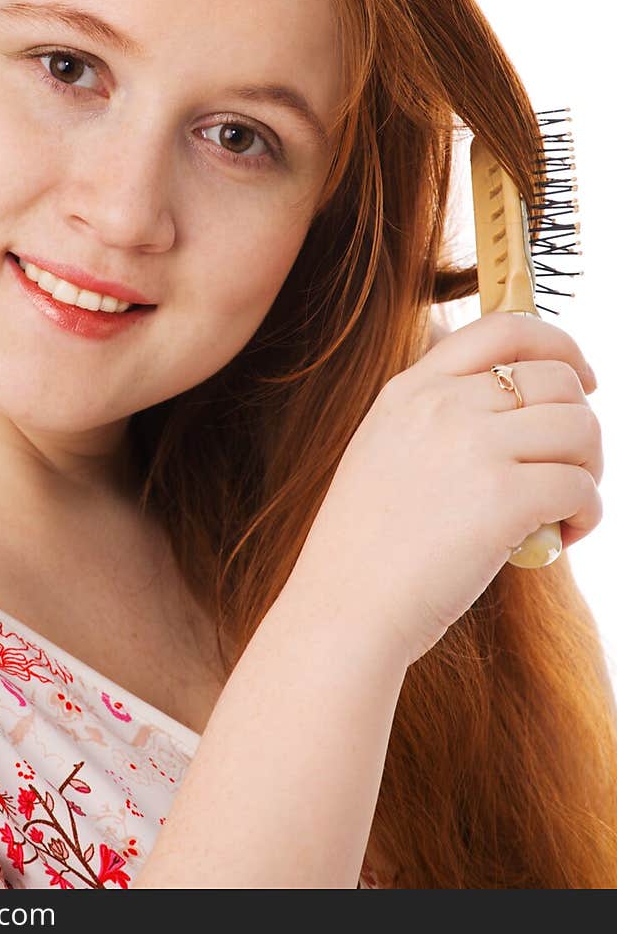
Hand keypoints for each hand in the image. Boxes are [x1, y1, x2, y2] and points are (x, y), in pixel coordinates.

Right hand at [294, 312, 602, 667]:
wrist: (343, 606)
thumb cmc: (365, 546)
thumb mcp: (384, 449)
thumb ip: (437, 417)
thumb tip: (518, 412)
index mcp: (411, 388)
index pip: (504, 327)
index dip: (559, 345)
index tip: (578, 379)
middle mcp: (443, 404)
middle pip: (556, 380)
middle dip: (580, 423)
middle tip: (570, 468)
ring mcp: (474, 446)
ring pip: (580, 428)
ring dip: (589, 470)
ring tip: (564, 509)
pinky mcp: (504, 498)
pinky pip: (581, 487)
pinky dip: (587, 514)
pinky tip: (560, 538)